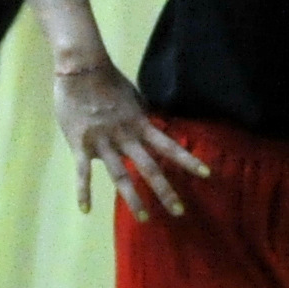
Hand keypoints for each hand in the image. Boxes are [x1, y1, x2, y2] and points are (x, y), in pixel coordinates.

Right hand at [52, 60, 209, 219]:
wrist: (81, 69)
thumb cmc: (108, 79)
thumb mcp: (134, 97)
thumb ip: (141, 115)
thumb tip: (152, 123)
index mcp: (140, 124)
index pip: (170, 146)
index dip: (189, 160)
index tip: (207, 175)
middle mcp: (126, 137)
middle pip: (150, 168)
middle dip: (165, 191)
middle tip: (179, 212)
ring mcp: (104, 143)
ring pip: (121, 176)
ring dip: (134, 199)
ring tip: (145, 218)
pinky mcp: (81, 145)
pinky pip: (83, 173)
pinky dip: (84, 192)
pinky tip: (86, 210)